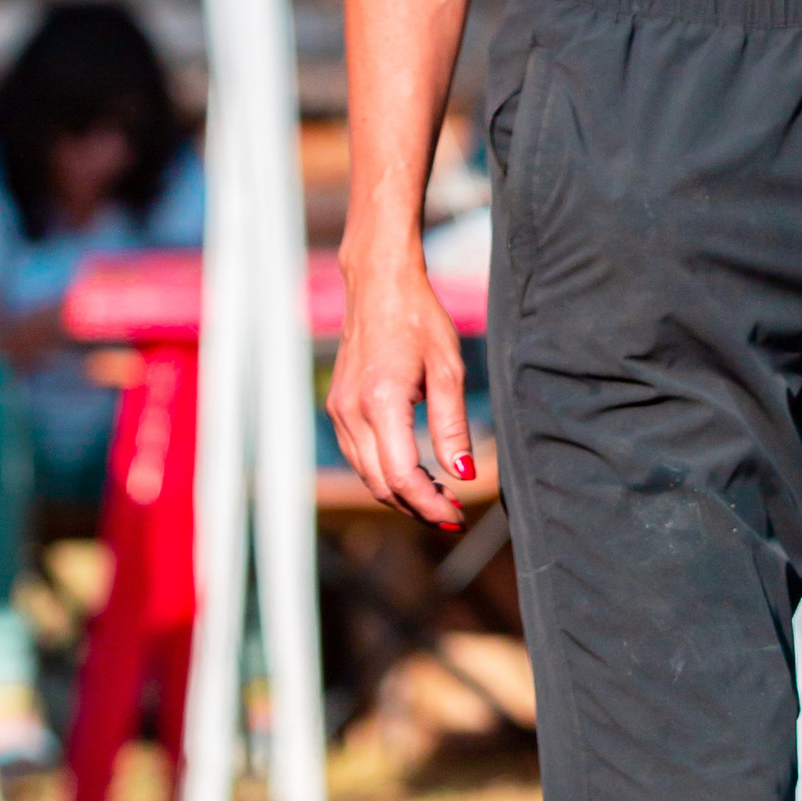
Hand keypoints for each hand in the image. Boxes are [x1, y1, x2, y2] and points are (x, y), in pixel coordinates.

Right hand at [329, 251, 473, 526]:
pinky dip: (385, 473)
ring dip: (402, 494)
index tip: (458, 515)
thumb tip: (464, 474)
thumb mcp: (448, 369)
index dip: (429, 504)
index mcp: (380, 402)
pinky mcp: (337, 406)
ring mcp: (339, 410)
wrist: (378, 285)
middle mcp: (351, 411)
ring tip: (441, 497)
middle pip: (381, 484)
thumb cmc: (418, 319)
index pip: (400, 476)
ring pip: (367, 474)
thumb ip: (453, 425)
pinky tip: (415, 472)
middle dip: (418, 507)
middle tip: (454, 514)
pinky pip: (359, 455)